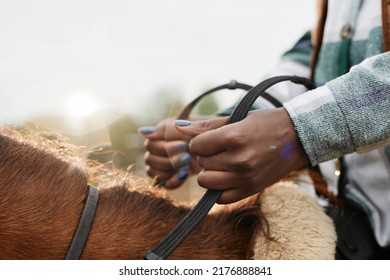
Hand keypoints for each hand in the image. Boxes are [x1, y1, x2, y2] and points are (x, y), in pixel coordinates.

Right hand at [138, 118, 201, 188]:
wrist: (218, 147)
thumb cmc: (203, 134)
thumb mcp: (187, 127)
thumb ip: (165, 129)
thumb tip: (141, 131)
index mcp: (159, 134)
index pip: (150, 144)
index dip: (165, 147)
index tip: (184, 145)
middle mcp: (157, 149)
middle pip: (150, 159)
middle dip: (169, 159)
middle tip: (187, 157)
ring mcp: (162, 164)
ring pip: (152, 171)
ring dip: (169, 170)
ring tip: (186, 166)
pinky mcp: (171, 176)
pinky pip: (162, 183)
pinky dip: (172, 181)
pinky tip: (184, 175)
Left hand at [174, 108, 308, 203]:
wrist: (298, 137)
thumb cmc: (266, 124)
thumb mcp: (237, 118)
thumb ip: (206, 125)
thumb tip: (177, 128)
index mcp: (235, 137)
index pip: (196, 145)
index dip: (200, 142)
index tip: (210, 140)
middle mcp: (239, 160)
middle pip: (201, 163)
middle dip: (205, 156)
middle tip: (220, 150)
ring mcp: (246, 178)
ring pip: (206, 181)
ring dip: (210, 172)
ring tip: (223, 163)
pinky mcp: (251, 190)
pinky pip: (221, 198)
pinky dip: (219, 189)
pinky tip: (227, 177)